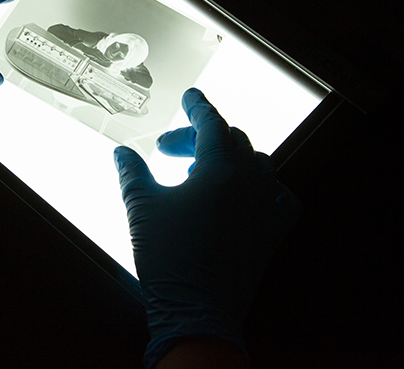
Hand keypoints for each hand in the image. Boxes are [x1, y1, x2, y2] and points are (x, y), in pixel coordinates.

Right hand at [113, 88, 299, 367]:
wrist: (198, 308)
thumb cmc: (168, 255)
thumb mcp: (142, 207)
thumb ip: (133, 172)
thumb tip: (122, 152)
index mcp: (220, 168)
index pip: (211, 123)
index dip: (197, 106)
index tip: (190, 95)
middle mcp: (251, 182)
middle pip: (232, 140)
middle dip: (200, 138)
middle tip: (170, 150)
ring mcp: (267, 207)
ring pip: (259, 164)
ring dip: (232, 158)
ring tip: (203, 171)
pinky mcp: (274, 233)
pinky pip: (282, 198)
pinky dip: (267, 187)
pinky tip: (249, 193)